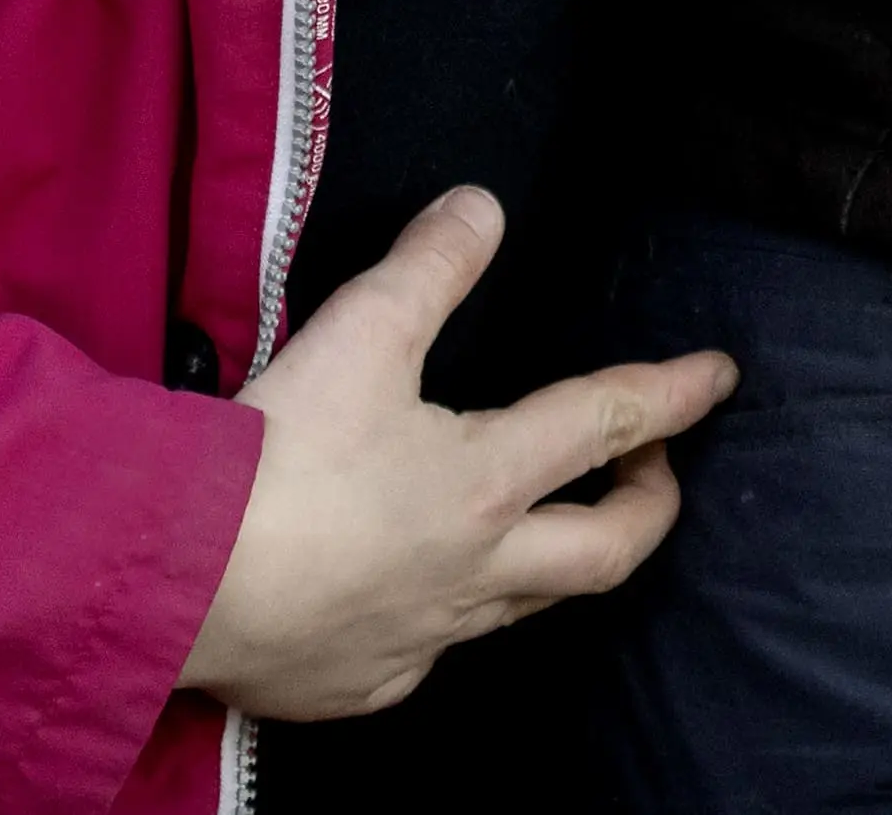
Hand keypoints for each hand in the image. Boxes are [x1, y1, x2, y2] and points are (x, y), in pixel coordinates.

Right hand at [178, 189, 731, 723]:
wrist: (172, 586)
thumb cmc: (272, 461)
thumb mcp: (357, 335)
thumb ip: (428, 267)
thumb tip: (481, 207)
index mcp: (487, 483)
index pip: (608, 421)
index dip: (673, 392)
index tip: (719, 377)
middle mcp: (475, 571)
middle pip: (605, 551)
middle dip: (649, 505)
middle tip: (654, 466)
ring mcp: (423, 637)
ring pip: (525, 609)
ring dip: (556, 563)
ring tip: (554, 524)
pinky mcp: (360, 684)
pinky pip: (430, 654)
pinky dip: (447, 618)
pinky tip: (423, 598)